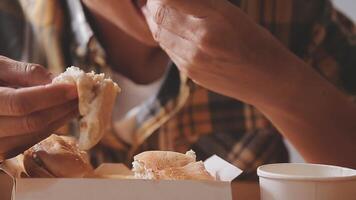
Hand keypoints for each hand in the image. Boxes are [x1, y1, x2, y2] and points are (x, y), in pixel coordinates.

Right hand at [0, 56, 77, 160]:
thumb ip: (25, 73)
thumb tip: (57, 80)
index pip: (21, 103)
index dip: (52, 96)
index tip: (75, 88)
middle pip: (32, 122)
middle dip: (62, 108)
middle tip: (82, 96)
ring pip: (35, 134)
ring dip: (60, 119)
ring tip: (76, 103)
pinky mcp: (2, 151)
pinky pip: (31, 141)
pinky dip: (50, 127)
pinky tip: (62, 114)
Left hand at [142, 0, 305, 106]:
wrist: (267, 80)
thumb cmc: (255, 40)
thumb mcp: (231, 13)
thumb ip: (199, 2)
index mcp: (213, 22)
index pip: (166, 2)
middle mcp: (199, 43)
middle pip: (159, 18)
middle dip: (153, 5)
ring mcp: (192, 62)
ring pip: (159, 35)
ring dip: (156, 21)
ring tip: (161, 11)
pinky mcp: (190, 74)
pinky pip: (168, 50)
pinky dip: (165, 37)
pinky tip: (173, 29)